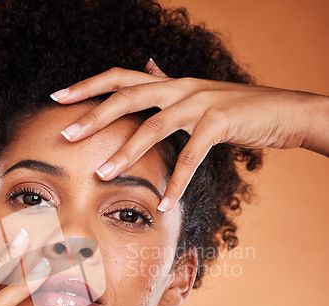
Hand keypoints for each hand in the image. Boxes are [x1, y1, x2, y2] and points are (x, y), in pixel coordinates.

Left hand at [51, 61, 328, 210]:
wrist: (281, 111)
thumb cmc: (234, 107)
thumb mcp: (196, 92)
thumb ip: (168, 83)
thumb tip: (149, 65)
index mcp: (169, 82)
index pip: (119, 77)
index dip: (87, 85)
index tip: (58, 97)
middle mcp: (179, 87)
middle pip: (126, 97)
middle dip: (93, 117)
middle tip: (66, 136)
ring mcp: (200, 102)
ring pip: (154, 127)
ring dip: (126, 153)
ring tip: (102, 175)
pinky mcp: (220, 122)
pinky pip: (191, 156)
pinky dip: (176, 183)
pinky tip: (163, 205)